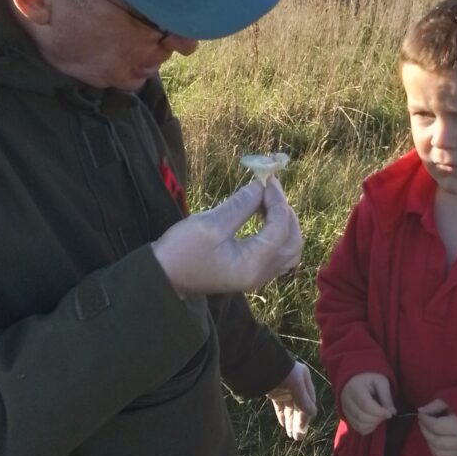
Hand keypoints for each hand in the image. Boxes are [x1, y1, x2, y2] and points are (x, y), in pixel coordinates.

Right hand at [152, 178, 301, 295]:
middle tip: (270, 190)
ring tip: (268, 203)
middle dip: (286, 213)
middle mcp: (261, 274)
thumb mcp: (210, 224)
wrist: (163, 276)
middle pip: (293, 242)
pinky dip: (278, 234)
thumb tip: (261, 185)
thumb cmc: (182, 251)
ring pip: (288, 250)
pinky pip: (278, 254)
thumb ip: (240, 205)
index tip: (266, 179)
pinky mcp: (250, 273)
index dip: (277, 200)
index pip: (280, 228)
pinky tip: (263, 218)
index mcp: (253, 264)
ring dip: (285, 224)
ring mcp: (257, 276)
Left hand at [267, 362, 317, 441]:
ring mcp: (285, 388)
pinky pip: (280, 406)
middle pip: (299, 406)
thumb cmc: (282, 373)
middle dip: (298, 422)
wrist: (260, 364)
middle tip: (297, 438)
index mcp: (304, 379)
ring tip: (291, 435)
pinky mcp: (274, 392)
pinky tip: (284, 425)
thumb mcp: (296, 387)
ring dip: (291, 421)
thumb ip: (304, 401)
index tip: (303, 429)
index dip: (306, 416)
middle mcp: (296, 384)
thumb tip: (313, 414)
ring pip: (290, 408)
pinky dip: (282, 415)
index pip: (309, 401)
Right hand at [340, 373, 394, 435]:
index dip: (379, 412)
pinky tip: (374, 420)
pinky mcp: (347, 417)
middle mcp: (347, 400)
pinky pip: (358, 429)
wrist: (356, 380)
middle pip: (362, 416)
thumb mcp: (381, 381)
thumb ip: (386, 396)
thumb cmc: (370, 379)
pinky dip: (369, 428)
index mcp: (355, 388)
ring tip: (380, 416)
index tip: (390, 413)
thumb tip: (392, 411)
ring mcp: (345, 410)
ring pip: (360, 425)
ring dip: (374, 424)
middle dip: (378, 418)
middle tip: (386, 414)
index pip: (366, 405)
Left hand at [417, 398, 456, 455]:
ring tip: (427, 429)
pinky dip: (434, 450)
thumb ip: (435, 405)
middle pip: (436, 441)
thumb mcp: (452, 401)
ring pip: (438, 452)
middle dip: (425, 430)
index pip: (436, 426)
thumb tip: (420, 411)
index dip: (425, 420)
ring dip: (428, 441)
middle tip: (422, 420)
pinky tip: (433, 439)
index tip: (421, 413)